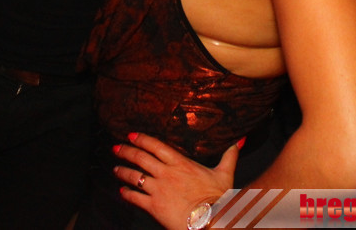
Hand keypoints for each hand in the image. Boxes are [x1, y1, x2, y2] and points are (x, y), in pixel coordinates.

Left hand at [112, 133, 237, 229]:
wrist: (212, 220)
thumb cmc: (218, 198)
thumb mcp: (225, 173)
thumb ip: (229, 155)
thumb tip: (239, 140)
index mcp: (181, 163)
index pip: (156, 145)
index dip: (142, 139)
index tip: (131, 135)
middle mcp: (166, 173)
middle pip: (140, 158)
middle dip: (126, 151)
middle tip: (116, 148)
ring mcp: (158, 189)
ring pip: (134, 177)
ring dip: (122, 172)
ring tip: (115, 169)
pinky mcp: (154, 206)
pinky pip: (135, 198)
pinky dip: (127, 194)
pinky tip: (122, 192)